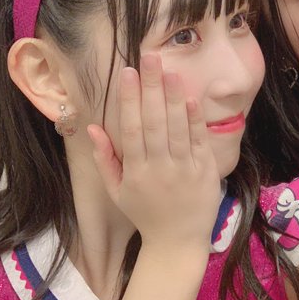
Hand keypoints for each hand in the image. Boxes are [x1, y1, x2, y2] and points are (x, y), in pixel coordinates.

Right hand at [87, 54, 220, 251]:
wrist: (178, 242)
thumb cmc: (144, 214)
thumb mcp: (117, 192)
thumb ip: (105, 159)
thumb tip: (92, 127)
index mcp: (135, 172)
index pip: (131, 128)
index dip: (128, 99)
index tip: (126, 72)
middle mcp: (159, 167)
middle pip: (155, 121)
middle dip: (151, 87)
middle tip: (149, 57)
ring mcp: (184, 168)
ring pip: (177, 127)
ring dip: (174, 96)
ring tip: (170, 69)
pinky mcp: (205, 170)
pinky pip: (199, 140)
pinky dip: (195, 119)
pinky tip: (190, 97)